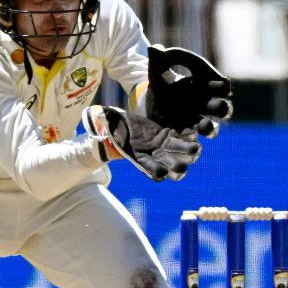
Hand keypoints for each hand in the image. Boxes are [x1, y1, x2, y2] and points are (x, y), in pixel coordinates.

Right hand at [83, 105, 200, 181]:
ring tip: (196, 149)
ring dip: (188, 153)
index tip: (161, 171)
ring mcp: (163, 147)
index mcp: (139, 158)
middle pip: (168, 165)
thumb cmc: (113, 128)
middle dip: (177, 166)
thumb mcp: (108, 126)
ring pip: (179, 153)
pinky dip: (189, 137)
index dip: (156, 172)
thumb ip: (102, 124)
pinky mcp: (170, 136)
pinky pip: (181, 138)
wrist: (124, 126)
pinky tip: (195, 133)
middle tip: (183, 164)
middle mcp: (154, 156)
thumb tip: (91, 116)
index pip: (150, 170)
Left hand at [145, 46, 232, 137]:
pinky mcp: (182, 132)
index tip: (222, 84)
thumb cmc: (163, 77)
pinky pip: (191, 140)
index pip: (222, 87)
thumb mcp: (159, 65)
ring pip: (211, 128)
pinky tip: (190, 143)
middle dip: (222, 108)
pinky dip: (192, 143)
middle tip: (220, 107)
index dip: (223, 86)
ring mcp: (195, 120)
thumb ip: (159, 58)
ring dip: (211, 128)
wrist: (149, 95)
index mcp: (206, 86)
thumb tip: (154, 50)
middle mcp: (205, 104)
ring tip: (206, 127)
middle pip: (222, 109)